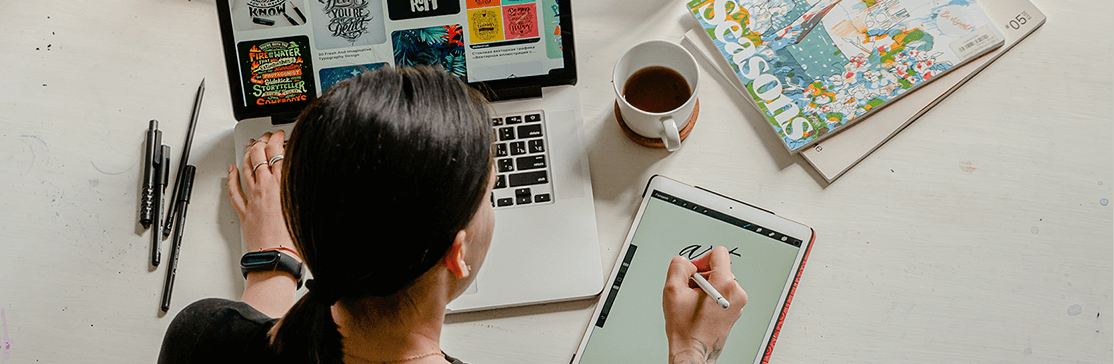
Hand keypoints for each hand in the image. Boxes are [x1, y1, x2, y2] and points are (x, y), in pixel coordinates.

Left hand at [227, 130, 298, 258]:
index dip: (278, 139)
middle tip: (266, 137)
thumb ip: (303, 185)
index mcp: (283, 183)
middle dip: (262, 141)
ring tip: (251, 146)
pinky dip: (231, 177)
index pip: (278, 151)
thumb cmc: (294, 237)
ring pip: (245, 168)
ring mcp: (253, 198)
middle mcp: (265, 187)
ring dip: (247, 153)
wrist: (278, 256)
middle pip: (259, 155)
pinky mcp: (244, 210)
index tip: (280, 135)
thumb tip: (304, 173)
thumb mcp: (306, 204)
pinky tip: (231, 170)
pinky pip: (234, 190)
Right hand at [663, 246, 746, 363]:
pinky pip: (723, 293)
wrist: (693, 351)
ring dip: (706, 287)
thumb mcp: (673, 289)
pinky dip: (711, 296)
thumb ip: (678, 266)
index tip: (694, 272)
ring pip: (720, 281)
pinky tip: (700, 309)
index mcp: (725, 284)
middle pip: (719, 268)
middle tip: (690, 291)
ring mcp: (738, 303)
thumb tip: (686, 263)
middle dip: (702, 275)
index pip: (719, 253)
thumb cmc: (685, 327)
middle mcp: (737, 293)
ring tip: (694, 303)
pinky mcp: (735, 310)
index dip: (702, 259)